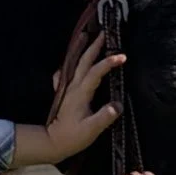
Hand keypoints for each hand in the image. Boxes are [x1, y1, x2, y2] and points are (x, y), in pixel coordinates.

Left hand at [14, 35, 123, 165]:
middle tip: (104, 33)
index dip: (108, 63)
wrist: (53, 142)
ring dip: (82, 49)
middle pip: (83, 62)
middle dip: (94, 46)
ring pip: (76, 64)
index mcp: (80, 93)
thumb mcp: (91, 130)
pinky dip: (72, 62)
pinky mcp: (66, 93)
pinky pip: (68, 72)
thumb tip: (118, 105)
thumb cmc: (73, 137)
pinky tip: (72, 60)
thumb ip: (104, 117)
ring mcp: (68, 88)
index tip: (122, 56)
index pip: (95, 73)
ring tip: (86, 35)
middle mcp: (73, 87)